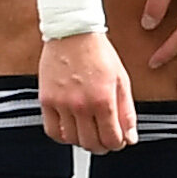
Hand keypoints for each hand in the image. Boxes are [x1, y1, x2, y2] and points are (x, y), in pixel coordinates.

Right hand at [39, 27, 134, 153]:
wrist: (72, 31)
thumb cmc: (98, 52)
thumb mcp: (121, 80)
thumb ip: (127, 112)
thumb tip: (130, 137)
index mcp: (103, 100)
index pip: (112, 140)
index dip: (118, 144)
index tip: (118, 139)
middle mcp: (81, 105)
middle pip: (92, 144)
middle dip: (102, 146)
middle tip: (104, 138)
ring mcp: (62, 103)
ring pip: (72, 140)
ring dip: (82, 141)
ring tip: (88, 132)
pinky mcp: (46, 100)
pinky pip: (52, 131)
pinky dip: (62, 136)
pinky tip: (70, 129)